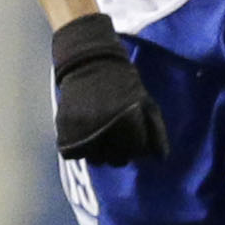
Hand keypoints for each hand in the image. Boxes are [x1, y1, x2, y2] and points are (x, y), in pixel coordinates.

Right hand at [51, 13, 168, 164]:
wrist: (90, 64)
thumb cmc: (123, 85)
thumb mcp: (147, 102)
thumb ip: (156, 131)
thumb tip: (160, 158)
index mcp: (127, 123)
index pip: (137, 151)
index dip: (138, 145)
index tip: (134, 134)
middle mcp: (104, 130)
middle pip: (116, 160)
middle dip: (120, 151)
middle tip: (116, 135)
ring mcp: (82, 132)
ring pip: (95, 161)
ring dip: (99, 152)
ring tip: (100, 135)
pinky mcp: (63, 131)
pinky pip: (72, 154)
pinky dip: (78, 148)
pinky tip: (84, 134)